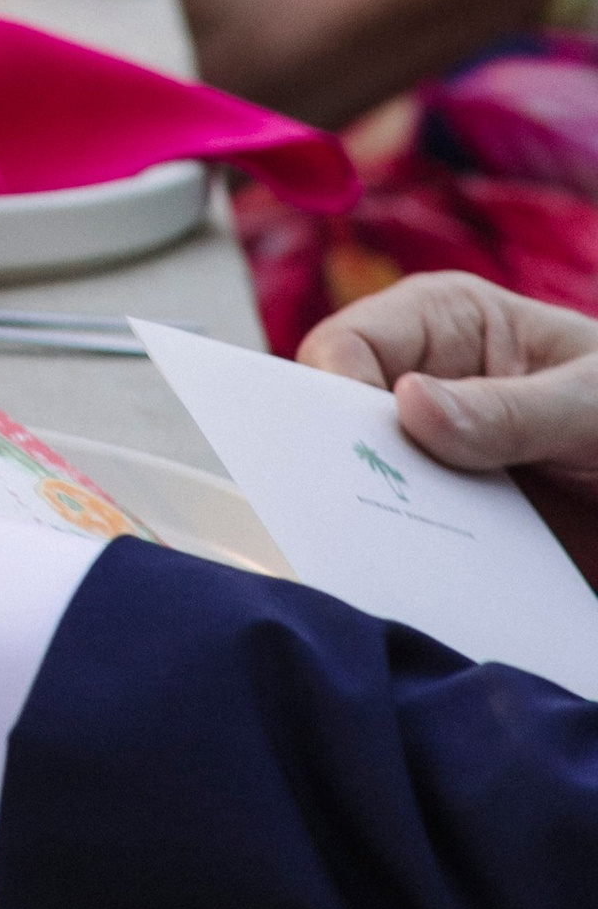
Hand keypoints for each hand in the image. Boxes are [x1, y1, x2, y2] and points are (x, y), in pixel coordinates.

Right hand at [302, 273, 597, 580]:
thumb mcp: (592, 404)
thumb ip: (513, 410)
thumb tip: (409, 406)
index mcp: (442, 322)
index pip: (345, 346)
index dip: (336, 398)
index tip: (358, 452)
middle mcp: (421, 382)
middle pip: (336, 421)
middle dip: (345, 466)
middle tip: (361, 516)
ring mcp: (433, 453)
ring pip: (365, 487)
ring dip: (381, 524)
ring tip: (399, 561)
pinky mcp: (451, 514)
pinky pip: (408, 538)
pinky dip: (414, 562)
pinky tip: (433, 586)